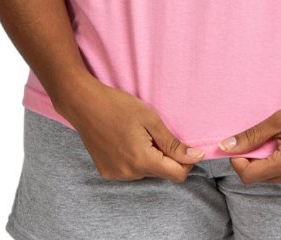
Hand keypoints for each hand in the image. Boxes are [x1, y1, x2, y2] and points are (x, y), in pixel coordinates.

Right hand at [59, 77, 205, 183]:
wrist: (83, 104)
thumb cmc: (118, 106)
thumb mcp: (150, 119)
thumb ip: (173, 142)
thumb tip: (196, 156)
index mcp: (142, 160)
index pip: (178, 175)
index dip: (186, 161)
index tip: (183, 145)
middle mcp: (129, 174)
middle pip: (161, 172)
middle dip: (165, 156)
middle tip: (153, 131)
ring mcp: (116, 175)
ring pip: (146, 172)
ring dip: (149, 157)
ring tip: (136, 133)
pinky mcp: (106, 172)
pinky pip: (130, 171)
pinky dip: (134, 159)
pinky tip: (124, 140)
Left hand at [220, 94, 280, 190]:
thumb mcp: (280, 119)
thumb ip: (252, 135)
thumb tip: (226, 146)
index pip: (248, 176)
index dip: (238, 161)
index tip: (241, 145)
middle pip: (262, 178)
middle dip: (256, 160)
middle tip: (265, 137)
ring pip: (276, 178)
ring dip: (272, 162)